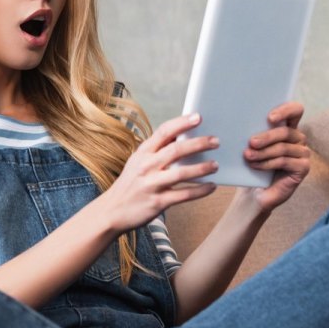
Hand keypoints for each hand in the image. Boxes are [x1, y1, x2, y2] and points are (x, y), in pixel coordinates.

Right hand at [100, 113, 219, 233]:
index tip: (198, 117)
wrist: (113, 210)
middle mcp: (146, 167)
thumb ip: (156, 150)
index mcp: (142, 153)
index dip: (182, 123)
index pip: (163, 132)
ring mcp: (152, 185)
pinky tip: (211, 186)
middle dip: (198, 144)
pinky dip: (200, 191)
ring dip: (202, 168)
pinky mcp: (158, 203)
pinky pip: (184, 195)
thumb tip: (180, 135)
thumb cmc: (130, 184)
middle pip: (176, 150)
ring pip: (181, 173)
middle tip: (215, 141)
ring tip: (215, 165)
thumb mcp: (137, 162)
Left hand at [238, 101, 310, 213]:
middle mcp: (298, 138)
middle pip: (286, 132)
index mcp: (288, 127)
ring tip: (247, 156)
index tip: (270, 118)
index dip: (286, 110)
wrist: (255, 191)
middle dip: (266, 136)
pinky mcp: (303, 168)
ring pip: (283, 148)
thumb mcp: (251, 146)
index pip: (295, 110)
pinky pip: (284, 161)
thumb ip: (252, 132)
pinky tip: (255, 166)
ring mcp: (303, 153)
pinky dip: (267, 163)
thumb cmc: (253, 165)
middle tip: (251, 142)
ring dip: (263, 152)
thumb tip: (238, 120)